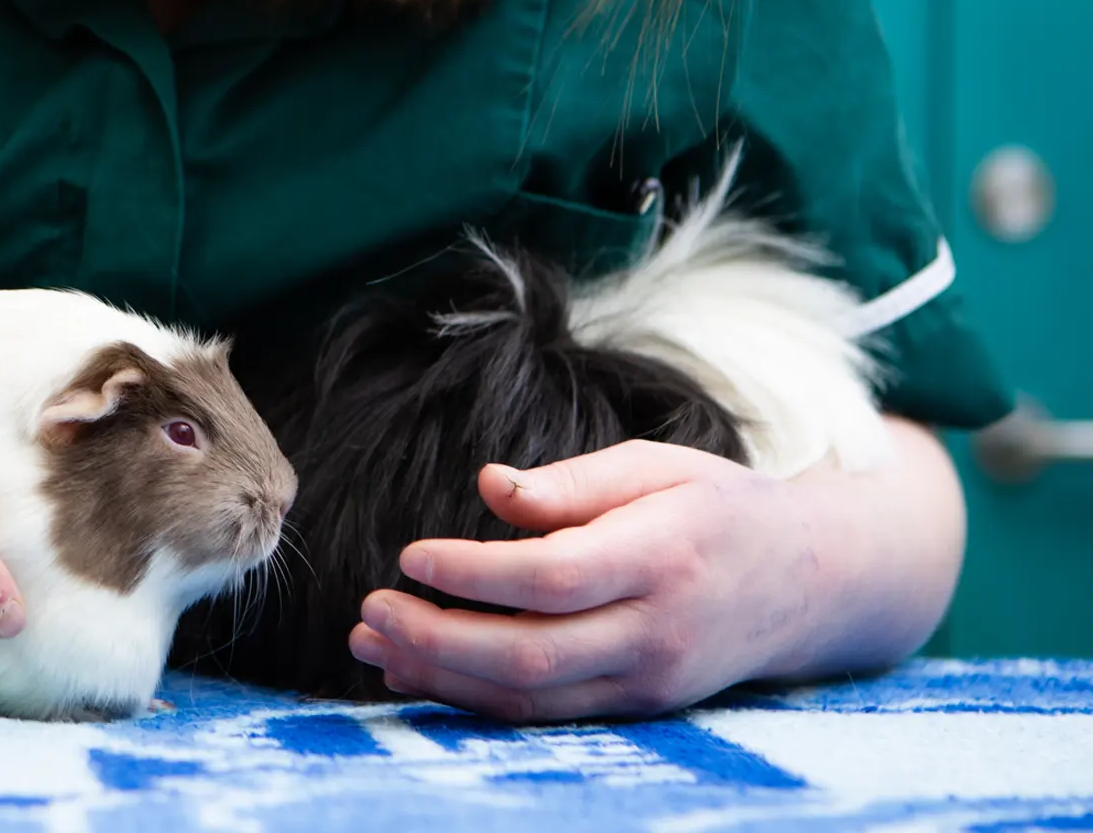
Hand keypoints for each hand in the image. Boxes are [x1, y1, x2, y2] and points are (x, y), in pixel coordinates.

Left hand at [346, 440, 833, 722]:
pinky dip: (472, 699)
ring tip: (371, 643)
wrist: (810, 583)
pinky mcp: (636, 707)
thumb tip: (487, 485)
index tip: (409, 554)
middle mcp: (657, 631)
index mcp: (662, 556)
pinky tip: (415, 672)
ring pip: (531, 697)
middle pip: (531, 655)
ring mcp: (648, 681)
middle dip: (438, 640)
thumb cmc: (715, 507)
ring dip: (441, 677)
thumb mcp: (654, 465)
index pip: (553, 576)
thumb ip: (570, 483)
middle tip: (369, 611)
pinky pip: (544, 713)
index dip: (472, 573)